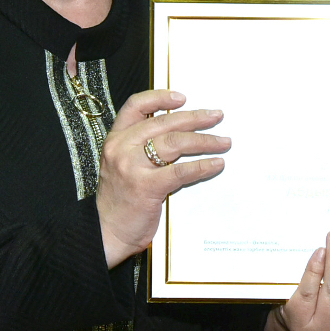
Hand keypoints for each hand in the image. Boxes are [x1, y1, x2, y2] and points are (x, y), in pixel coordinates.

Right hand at [95, 89, 229, 267]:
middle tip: (217, 116)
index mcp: (115, 139)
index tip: (182, 98)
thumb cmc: (119, 200)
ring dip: (205, 141)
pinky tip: (216, 164)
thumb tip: (182, 133)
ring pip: (176, 143)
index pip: (135, 106)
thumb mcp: (122, 164)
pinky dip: (203, 166)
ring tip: (224, 142)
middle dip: (195, 118)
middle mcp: (122, 148)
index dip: (160, 97)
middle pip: (165, 123)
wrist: (105, 232)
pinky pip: (181, 171)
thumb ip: (142, 147)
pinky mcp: (147, 187)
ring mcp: (133, 167)